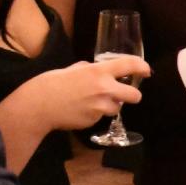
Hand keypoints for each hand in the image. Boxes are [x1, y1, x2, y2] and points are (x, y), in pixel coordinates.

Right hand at [32, 56, 148, 131]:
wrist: (39, 105)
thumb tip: (98, 68)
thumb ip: (90, 69)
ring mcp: (101, 106)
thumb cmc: (53, 83)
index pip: (129, 65)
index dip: (142, 66)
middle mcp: (104, 89)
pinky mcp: (95, 120)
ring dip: (110, 105)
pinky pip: (102, 116)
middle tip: (127, 94)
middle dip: (133, 95)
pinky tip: (82, 110)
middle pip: (134, 95)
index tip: (146, 70)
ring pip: (117, 108)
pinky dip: (96, 114)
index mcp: (99, 71)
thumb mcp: (74, 69)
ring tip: (92, 102)